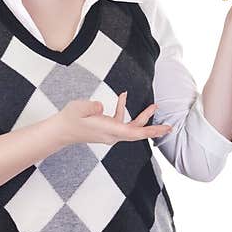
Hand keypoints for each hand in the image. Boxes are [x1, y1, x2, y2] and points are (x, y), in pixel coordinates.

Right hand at [54, 91, 171, 145]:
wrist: (61, 130)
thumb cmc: (69, 119)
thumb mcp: (78, 108)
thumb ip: (90, 107)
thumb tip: (101, 107)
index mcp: (109, 130)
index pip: (134, 132)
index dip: (151, 131)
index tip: (164, 129)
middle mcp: (112, 135)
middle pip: (138, 133)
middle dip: (154, 129)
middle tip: (170, 126)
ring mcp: (110, 133)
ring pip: (131, 127)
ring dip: (142, 117)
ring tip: (154, 106)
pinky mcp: (107, 129)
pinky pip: (121, 121)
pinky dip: (123, 109)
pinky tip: (123, 96)